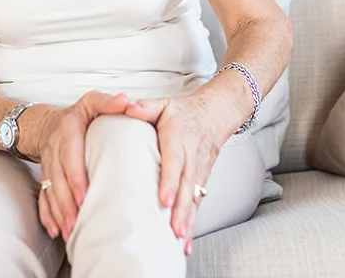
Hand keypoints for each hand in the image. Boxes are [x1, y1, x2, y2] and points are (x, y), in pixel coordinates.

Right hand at [36, 91, 129, 241]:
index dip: (76, 176)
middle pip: (57, 178)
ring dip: (58, 212)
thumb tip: (126, 102)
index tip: (85, 195)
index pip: (70, 154)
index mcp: (68, 129)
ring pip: (49, 190)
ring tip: (70, 231)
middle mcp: (54, 147)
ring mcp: (47, 164)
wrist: (48, 123)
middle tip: (78, 221)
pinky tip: (56, 230)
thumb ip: (108, 102)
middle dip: (66, 201)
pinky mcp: (44, 177)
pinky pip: (42, 197)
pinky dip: (47, 215)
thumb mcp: (92, 102)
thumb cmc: (79, 116)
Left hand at [124, 94, 228, 255]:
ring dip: (188, 220)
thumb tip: (129, 108)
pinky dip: (192, 223)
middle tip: (173, 230)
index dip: (171, 180)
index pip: (175, 161)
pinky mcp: (202, 180)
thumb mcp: (164, 104)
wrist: (215, 113)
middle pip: (187, 186)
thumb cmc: (184, 112)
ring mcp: (199, 171)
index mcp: (179, 138)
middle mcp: (192, 157)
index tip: (164, 199)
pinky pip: (197, 203)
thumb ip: (146, 107)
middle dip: (181, 210)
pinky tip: (185, 242)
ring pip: (194, 198)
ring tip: (179, 241)